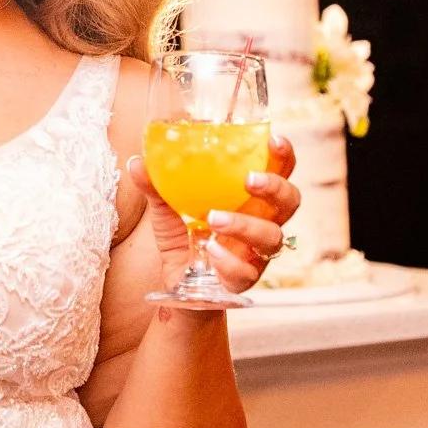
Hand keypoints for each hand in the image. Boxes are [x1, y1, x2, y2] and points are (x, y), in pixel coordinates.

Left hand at [126, 133, 300, 294]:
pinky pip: (248, 272)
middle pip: (290, 201)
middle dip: (275, 187)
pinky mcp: (245, 280)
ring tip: (214, 218)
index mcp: (250, 198)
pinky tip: (211, 251)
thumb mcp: (166, 211)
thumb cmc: (183, 240)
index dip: (283, 155)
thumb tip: (137, 163)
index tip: (273, 140)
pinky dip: (230, 261)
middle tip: (249, 180)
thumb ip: (156, 187)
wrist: (181, 288)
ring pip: (272, 237)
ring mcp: (256, 253)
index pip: (281, 171)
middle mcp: (262, 222)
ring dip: (246, 225)